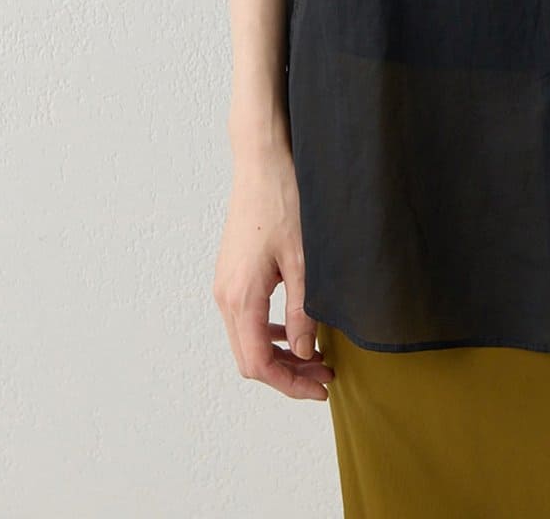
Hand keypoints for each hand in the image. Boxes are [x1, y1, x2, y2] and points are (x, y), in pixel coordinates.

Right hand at [212, 142, 335, 398]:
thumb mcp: (304, 261)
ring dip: (278, 354)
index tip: (321, 388)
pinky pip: (244, 319)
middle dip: (287, 374)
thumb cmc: (283, 201)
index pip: (259, 364)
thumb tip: (305, 353)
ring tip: (316, 357)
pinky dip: (267, 333)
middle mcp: (225, 296)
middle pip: (250, 359)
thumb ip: (302, 312)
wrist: (261, 161)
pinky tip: (292, 331)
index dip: (290, 384)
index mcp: (240, 298)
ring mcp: (225, 285)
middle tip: (325, 376)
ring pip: (245, 340)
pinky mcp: (231, 274)